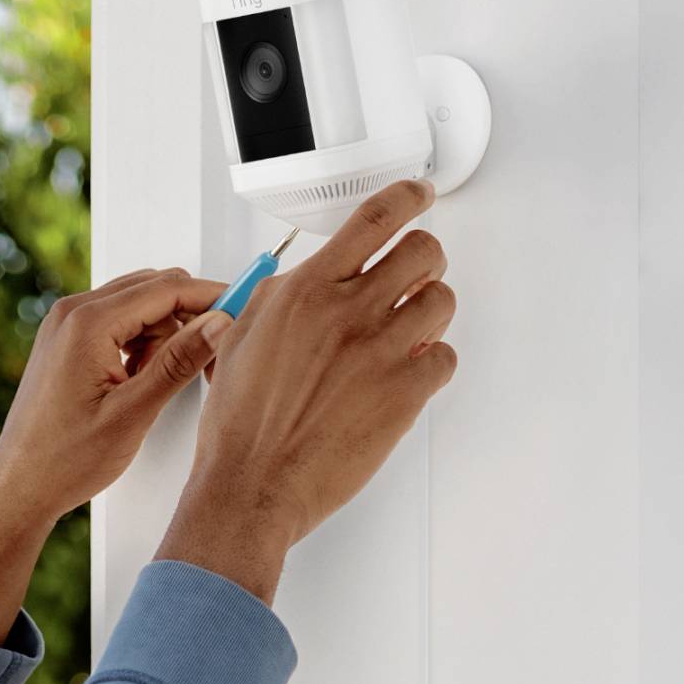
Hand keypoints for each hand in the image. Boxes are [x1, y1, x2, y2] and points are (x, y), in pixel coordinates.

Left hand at [0, 267, 236, 526]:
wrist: (19, 488)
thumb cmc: (63, 461)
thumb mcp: (133, 413)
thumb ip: (179, 362)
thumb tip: (220, 323)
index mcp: (86, 324)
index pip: (166, 288)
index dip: (210, 298)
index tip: (242, 312)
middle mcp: (71, 314)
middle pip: (153, 289)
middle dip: (186, 319)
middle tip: (202, 363)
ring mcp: (65, 325)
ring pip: (138, 306)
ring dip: (161, 336)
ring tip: (153, 387)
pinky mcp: (65, 342)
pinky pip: (117, 324)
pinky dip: (138, 345)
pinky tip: (136, 383)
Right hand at [184, 178, 457, 549]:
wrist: (251, 488)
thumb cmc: (239, 429)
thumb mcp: (238, 342)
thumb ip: (277, 299)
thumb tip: (300, 279)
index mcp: (307, 292)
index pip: (375, 218)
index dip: (408, 197)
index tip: (419, 196)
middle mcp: (348, 312)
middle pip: (424, 250)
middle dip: (423, 262)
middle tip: (414, 280)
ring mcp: (381, 352)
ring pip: (442, 301)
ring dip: (429, 314)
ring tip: (406, 336)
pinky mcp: (404, 394)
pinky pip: (444, 358)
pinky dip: (430, 366)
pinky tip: (404, 378)